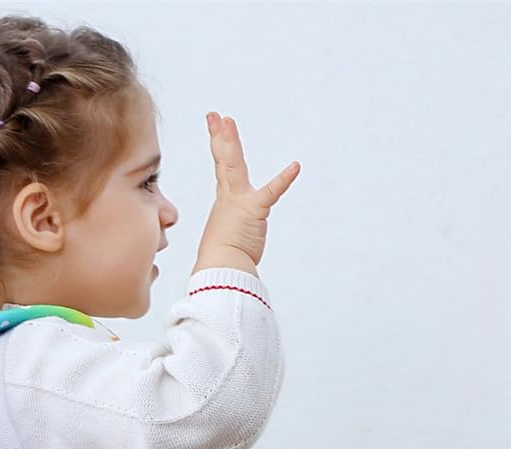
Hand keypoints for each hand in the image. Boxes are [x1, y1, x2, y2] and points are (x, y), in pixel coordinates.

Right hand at [193, 112, 299, 274]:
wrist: (220, 269)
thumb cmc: (223, 260)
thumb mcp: (227, 238)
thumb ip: (232, 231)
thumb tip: (229, 241)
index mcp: (225, 201)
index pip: (222, 167)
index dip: (219, 144)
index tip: (215, 125)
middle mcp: (229, 197)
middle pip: (223, 161)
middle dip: (218, 137)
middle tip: (215, 116)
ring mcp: (239, 202)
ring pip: (233, 166)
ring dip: (230, 143)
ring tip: (228, 122)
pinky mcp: (254, 211)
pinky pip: (271, 192)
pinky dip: (284, 180)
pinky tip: (295, 167)